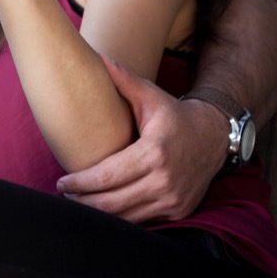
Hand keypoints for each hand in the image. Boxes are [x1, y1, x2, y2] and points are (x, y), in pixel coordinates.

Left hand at [56, 55, 228, 222]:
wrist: (214, 137)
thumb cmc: (173, 115)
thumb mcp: (149, 95)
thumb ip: (121, 78)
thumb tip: (95, 55)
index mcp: (154, 152)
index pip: (107, 176)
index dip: (80, 183)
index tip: (61, 182)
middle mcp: (165, 180)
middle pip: (112, 202)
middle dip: (83, 202)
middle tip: (64, 195)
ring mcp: (173, 200)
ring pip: (125, 217)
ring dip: (98, 214)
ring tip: (77, 203)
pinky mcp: (178, 211)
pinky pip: (142, 222)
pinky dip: (120, 219)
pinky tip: (103, 211)